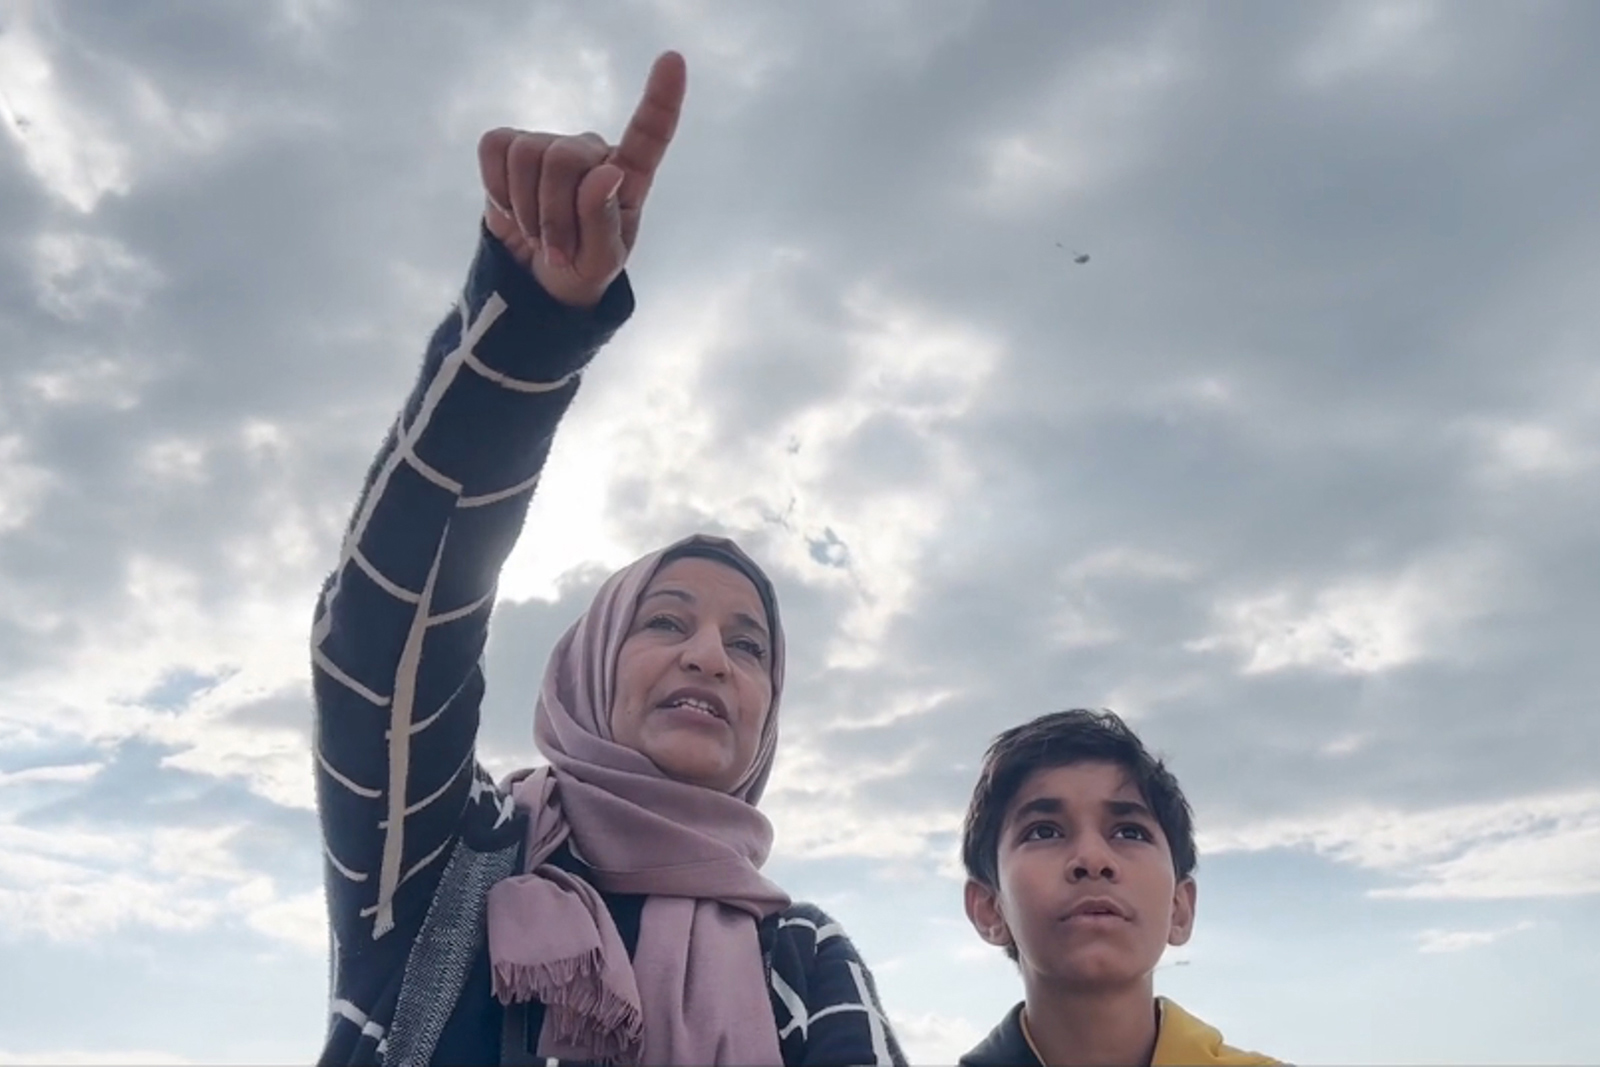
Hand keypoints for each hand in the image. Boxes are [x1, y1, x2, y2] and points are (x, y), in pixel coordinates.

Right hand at [478, 51, 686, 308]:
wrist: (535, 277)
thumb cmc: (582, 266)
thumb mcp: (601, 260)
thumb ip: (604, 220)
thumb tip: (607, 172)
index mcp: (627, 177)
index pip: (649, 134)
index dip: (661, 99)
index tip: (672, 60)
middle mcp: (590, 151)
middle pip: (563, 158)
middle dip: (553, 216)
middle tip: (556, 251)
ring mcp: (550, 145)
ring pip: (526, 155)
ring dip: (526, 210)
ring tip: (537, 234)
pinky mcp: (510, 146)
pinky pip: (494, 149)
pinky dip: (497, 190)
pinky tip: (512, 209)